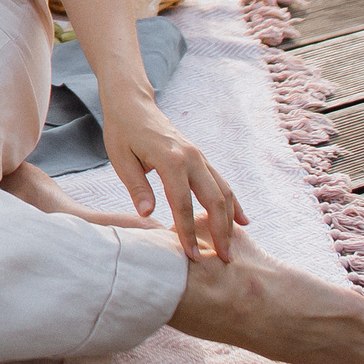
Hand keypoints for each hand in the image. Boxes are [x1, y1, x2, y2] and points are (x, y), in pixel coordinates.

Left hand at [102, 93, 246, 260]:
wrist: (133, 104)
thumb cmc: (123, 133)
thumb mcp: (121, 160)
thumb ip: (137, 187)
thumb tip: (148, 215)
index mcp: (170, 160)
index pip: (182, 204)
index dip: (188, 232)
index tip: (192, 255)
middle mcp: (191, 158)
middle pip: (213, 200)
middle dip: (220, 232)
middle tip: (224, 259)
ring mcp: (199, 157)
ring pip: (224, 192)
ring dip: (230, 221)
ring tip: (232, 247)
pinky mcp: (201, 157)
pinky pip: (222, 182)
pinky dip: (233, 203)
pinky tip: (242, 221)